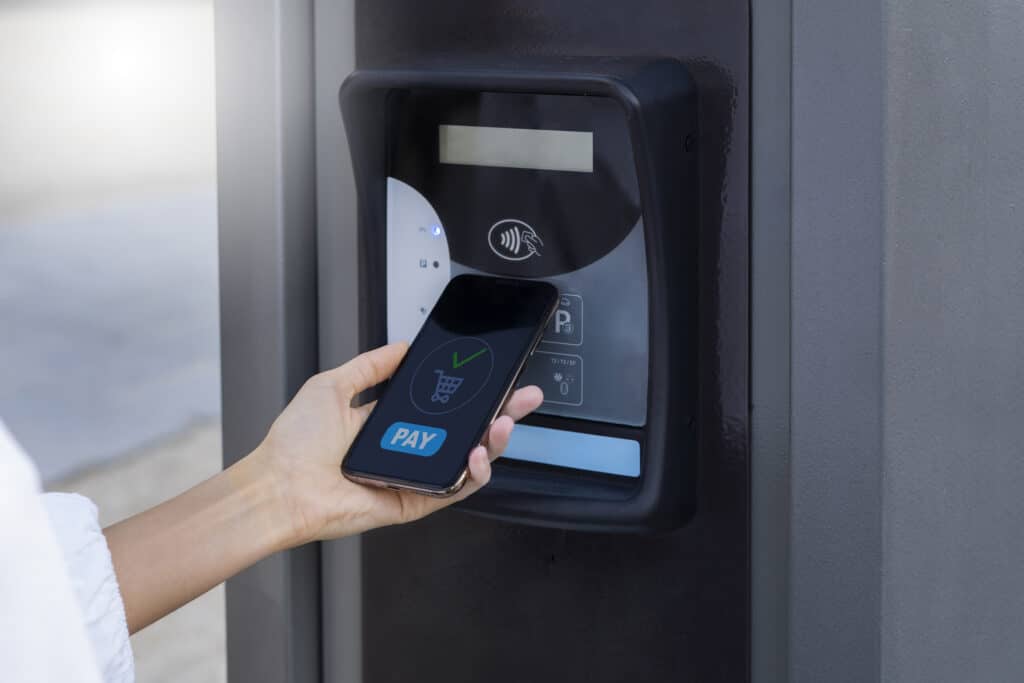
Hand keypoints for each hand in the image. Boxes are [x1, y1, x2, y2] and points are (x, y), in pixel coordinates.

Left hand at [248, 342, 542, 544]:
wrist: (279, 486)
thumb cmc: (294, 444)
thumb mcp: (332, 385)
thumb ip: (370, 365)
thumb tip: (400, 347)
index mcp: (391, 422)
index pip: (443, 404)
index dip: (472, 391)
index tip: (493, 374)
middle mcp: (407, 448)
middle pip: (466, 431)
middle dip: (501, 412)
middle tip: (523, 396)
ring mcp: (413, 475)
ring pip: (468, 460)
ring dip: (494, 441)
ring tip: (503, 422)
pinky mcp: (414, 500)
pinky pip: (453, 488)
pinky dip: (473, 473)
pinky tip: (477, 454)